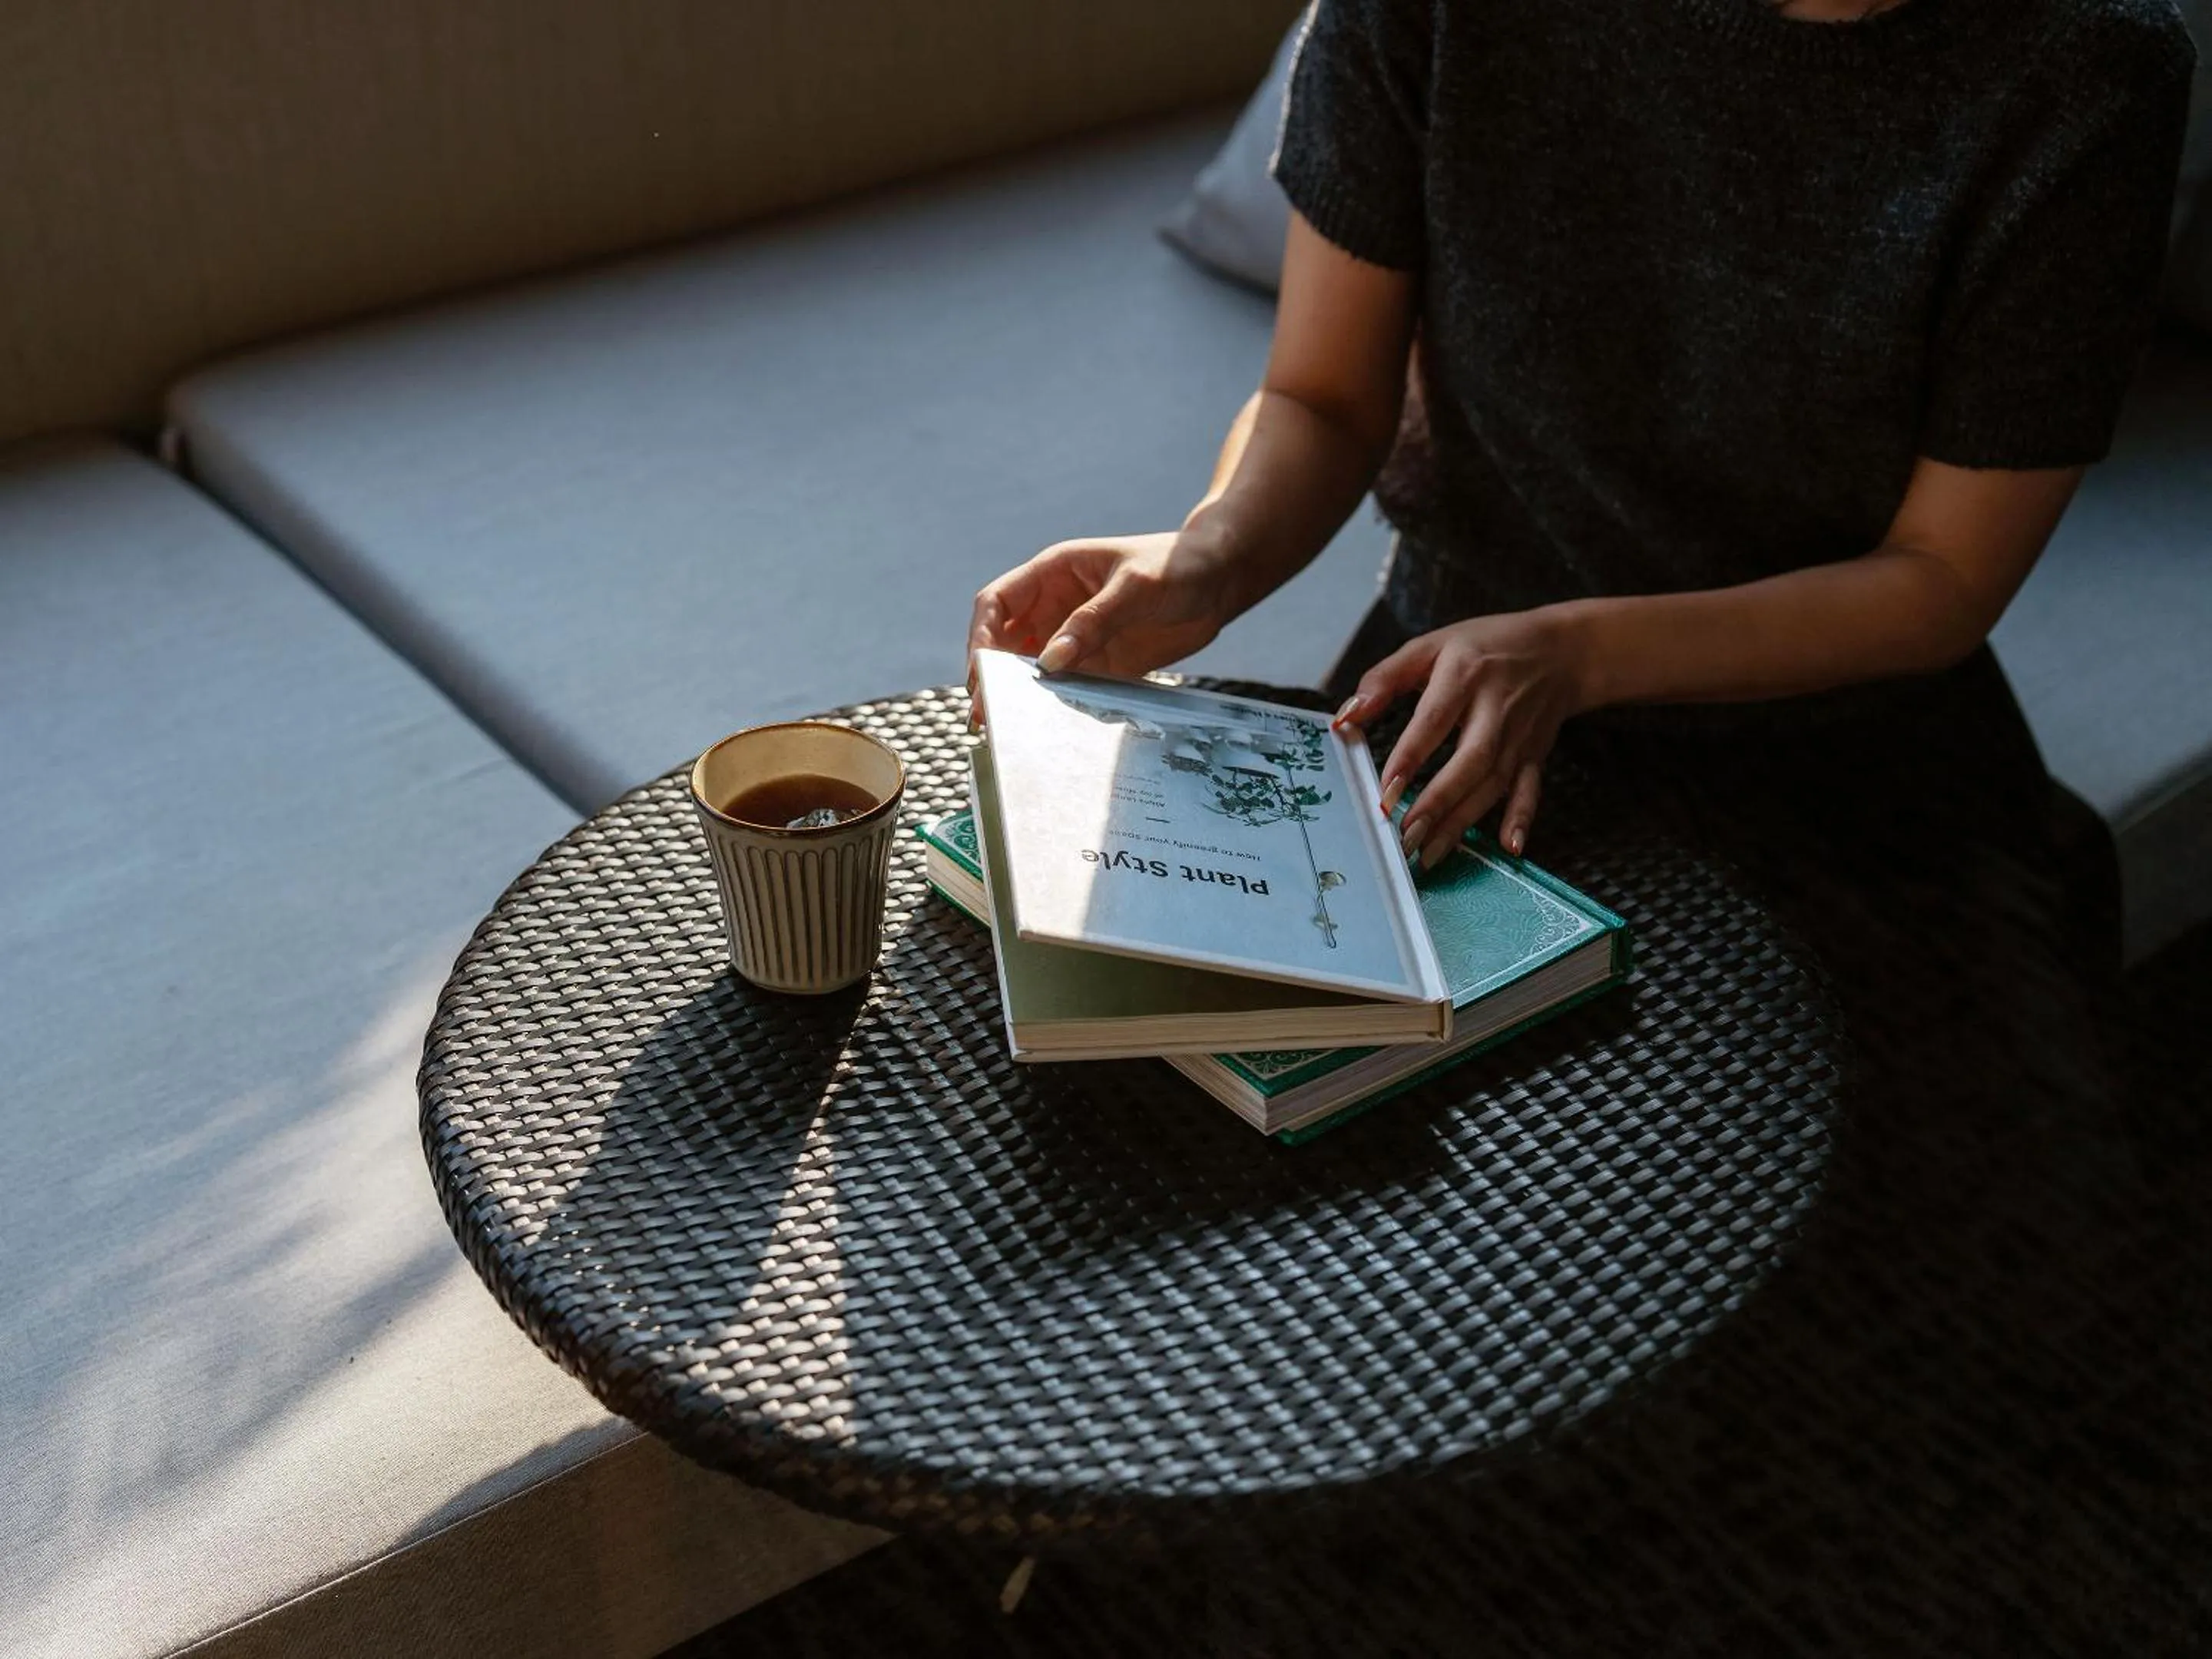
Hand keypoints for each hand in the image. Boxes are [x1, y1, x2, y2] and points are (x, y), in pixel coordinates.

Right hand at [967, 531, 1233, 716]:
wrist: (1219, 581)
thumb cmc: (1176, 567)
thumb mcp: (1134, 588)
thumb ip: (1092, 623)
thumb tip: (1049, 662)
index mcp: (1053, 574)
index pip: (997, 603)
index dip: (981, 635)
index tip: (981, 670)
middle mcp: (1056, 606)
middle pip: (1005, 641)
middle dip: (992, 675)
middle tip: (986, 713)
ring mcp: (1076, 637)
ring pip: (1031, 668)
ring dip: (1018, 695)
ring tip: (1008, 727)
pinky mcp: (1098, 663)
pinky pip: (1067, 686)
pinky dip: (1054, 705)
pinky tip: (1047, 726)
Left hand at [1333, 609, 1590, 865]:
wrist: (1561, 650)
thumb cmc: (1486, 646)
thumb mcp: (1432, 645)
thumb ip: (1385, 678)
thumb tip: (1346, 717)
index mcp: (1465, 676)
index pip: (1434, 721)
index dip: (1410, 758)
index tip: (1385, 792)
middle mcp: (1495, 709)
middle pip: (1469, 761)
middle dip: (1438, 802)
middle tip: (1406, 836)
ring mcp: (1519, 737)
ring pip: (1492, 783)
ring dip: (1462, 822)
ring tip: (1428, 854)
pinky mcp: (1536, 755)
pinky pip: (1530, 790)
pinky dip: (1521, 819)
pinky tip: (1508, 848)